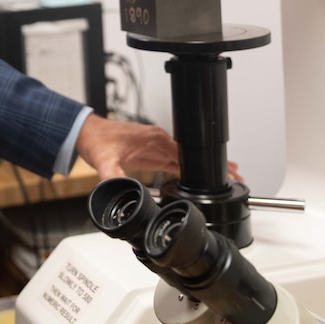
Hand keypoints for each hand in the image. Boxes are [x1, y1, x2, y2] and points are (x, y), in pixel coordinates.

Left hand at [75, 114, 242, 182]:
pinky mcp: (153, 147)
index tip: (226, 172)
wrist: (87, 133)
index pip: (188, 154)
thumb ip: (113, 177)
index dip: (207, 166)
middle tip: (236, 176)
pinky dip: (189, 166)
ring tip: (226, 176)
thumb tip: (119, 190)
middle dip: (215, 166)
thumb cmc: (97, 142)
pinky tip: (198, 175)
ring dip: (204, 166)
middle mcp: (159, 139)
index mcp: (154, 141)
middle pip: (193, 155)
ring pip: (187, 156)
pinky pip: (176, 158)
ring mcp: (157, 143)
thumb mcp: (105, 162)